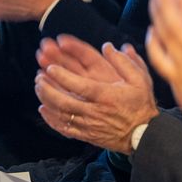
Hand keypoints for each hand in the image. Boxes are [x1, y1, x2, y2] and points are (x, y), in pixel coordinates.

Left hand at [35, 36, 157, 153]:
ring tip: (38, 88)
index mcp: (106, 96)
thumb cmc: (140, 104)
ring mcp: (89, 125)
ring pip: (62, 115)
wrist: (143, 133)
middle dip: (49, 89)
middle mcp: (95, 112)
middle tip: (39, 78)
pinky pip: (65, 129)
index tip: (51, 68)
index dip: (63, 77)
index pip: (80, 86)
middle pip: (65, 102)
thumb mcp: (140, 79)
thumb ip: (124, 62)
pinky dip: (51, 120)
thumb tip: (108, 46)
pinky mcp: (87, 135)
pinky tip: (43, 109)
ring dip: (47, 101)